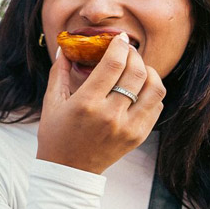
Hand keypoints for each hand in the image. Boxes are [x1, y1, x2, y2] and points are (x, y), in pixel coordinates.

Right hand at [36, 33, 164, 173]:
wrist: (69, 170)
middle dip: (134, 55)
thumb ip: (59, 72)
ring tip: (137, 68)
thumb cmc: (56, 135)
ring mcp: (128, 127)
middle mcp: (110, 115)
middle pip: (136, 72)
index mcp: (86, 103)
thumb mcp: (52, 103)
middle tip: (127, 50)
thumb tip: (65, 47)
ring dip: (149, 72)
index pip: (113, 64)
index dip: (120, 46)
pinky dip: (152, 92)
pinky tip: (140, 88)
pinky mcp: (139, 136)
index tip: (120, 38)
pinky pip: (157, 106)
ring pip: (155, 88)